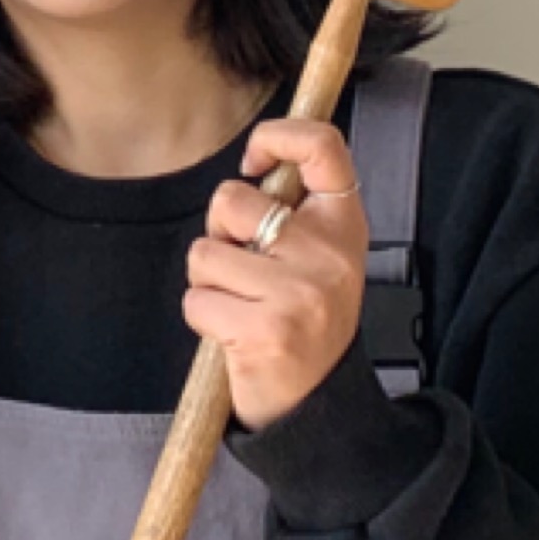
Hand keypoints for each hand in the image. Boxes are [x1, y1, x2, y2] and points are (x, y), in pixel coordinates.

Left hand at [182, 117, 369, 432]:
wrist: (316, 403)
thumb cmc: (302, 322)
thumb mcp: (315, 257)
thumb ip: (292, 211)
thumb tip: (256, 162)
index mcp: (343, 226)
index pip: (323, 147)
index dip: (279, 136)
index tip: (255, 161)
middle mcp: (328, 253)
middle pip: (231, 200)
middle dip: (219, 234)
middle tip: (247, 274)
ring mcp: (300, 291)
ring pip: (203, 253)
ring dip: (207, 282)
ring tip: (242, 307)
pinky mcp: (266, 328)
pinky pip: (195, 299)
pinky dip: (202, 317)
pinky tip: (234, 335)